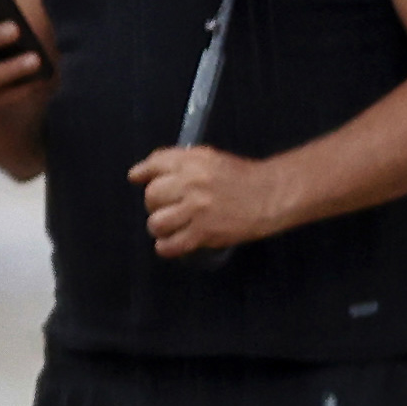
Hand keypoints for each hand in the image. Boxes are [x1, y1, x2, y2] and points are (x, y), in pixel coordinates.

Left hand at [132, 144, 296, 253]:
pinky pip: (171, 245)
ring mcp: (197, 209)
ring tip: (169, 227)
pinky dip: (166, 247)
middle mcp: (192, 183)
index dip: (143, 173)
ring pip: (156, 222)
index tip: (137, 178)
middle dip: (154, 203)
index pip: (155, 164)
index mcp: (193, 161)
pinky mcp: (203, 232)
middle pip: (152, 196)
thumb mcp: (210, 158)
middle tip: (166, 207)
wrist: (269, 195)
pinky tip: (171, 244)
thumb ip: (181, 162)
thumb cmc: (241, 177)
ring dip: (159, 226)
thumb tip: (147, 170)